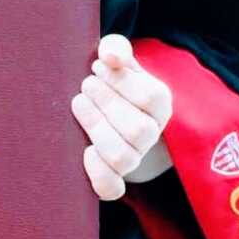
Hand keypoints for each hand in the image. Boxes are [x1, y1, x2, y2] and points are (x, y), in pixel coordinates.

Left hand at [73, 34, 173, 200]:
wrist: (106, 118)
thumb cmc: (109, 86)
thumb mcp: (116, 63)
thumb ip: (115, 49)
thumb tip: (111, 56)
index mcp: (158, 106)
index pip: (151, 97)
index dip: (121, 82)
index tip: (96, 68)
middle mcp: (150, 136)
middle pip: (138, 130)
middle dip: (106, 104)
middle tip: (85, 86)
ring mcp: (133, 160)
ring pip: (123, 158)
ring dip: (97, 129)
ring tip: (79, 104)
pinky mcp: (113, 180)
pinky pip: (111, 188)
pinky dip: (96, 174)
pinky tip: (83, 151)